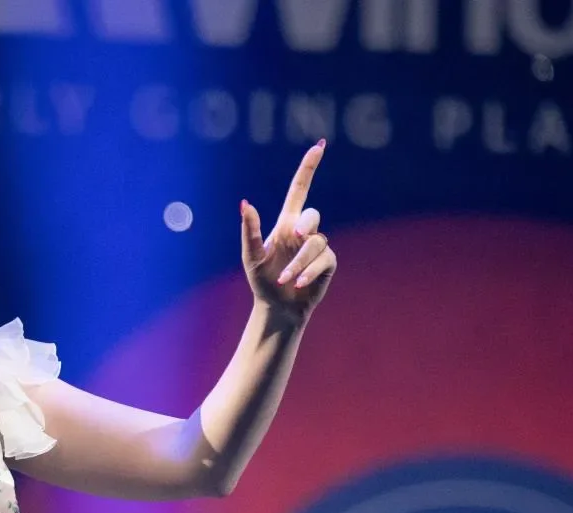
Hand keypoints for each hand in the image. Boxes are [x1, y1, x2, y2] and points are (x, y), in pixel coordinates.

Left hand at [240, 140, 336, 322]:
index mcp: (285, 223)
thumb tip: (245, 203)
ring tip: (285, 279)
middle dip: (306, 224)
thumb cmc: (261, 281)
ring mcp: (317, 246)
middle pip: (313, 214)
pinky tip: (297, 283)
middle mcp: (303, 232)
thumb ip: (249, 230)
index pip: (300, 189)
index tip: (319, 146)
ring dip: (299, 262)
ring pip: (316, 242)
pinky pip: (324, 259)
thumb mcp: (251, 256)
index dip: (309, 168)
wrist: (277, 306)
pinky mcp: (327, 262)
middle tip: (297, 236)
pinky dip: (308, 272)